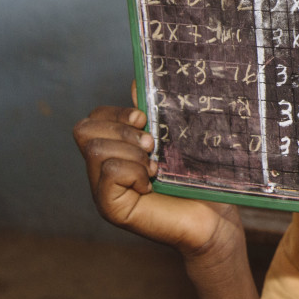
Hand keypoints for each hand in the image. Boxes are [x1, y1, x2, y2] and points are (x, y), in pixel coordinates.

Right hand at [72, 105, 242, 258]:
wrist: (214, 217)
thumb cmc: (197, 178)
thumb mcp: (174, 139)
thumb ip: (154, 113)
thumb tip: (137, 82)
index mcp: (115, 150)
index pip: (93, 119)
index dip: (117, 113)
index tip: (145, 120)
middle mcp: (102, 170)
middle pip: (84, 131)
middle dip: (122, 130)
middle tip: (151, 146)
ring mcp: (103, 191)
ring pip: (96, 151)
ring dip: (132, 153)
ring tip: (154, 167)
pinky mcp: (112, 209)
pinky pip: (107, 174)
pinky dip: (133, 172)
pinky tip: (150, 184)